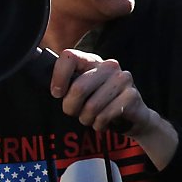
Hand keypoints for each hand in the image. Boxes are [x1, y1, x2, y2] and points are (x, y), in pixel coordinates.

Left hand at [48, 49, 164, 138]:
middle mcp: (109, 66)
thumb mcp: (82, 91)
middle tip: (75, 112)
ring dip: (86, 119)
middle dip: (71, 107)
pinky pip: (104, 116)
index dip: (58, 77)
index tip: (57, 93)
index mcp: (92, 61)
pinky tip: (103, 122)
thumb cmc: (101, 103)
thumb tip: (48, 85)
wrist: (133, 117)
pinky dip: (99, 124)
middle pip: (78, 88)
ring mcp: (123, 79)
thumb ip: (68, 85)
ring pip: (91, 106)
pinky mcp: (132, 95)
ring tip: (92, 118)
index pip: (69, 57)